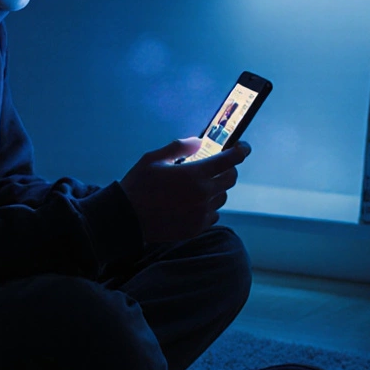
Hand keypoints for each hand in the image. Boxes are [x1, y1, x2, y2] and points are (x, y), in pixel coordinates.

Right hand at [119, 138, 250, 242]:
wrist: (127, 218)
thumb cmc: (138, 185)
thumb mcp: (153, 159)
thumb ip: (178, 147)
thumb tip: (198, 141)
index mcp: (194, 174)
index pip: (229, 160)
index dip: (240, 151)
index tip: (243, 147)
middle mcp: (203, 194)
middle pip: (230, 179)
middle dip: (227, 169)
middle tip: (217, 166)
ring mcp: (201, 213)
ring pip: (222, 197)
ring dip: (216, 189)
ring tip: (199, 187)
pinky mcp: (197, 227)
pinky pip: (213, 215)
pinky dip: (208, 207)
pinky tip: (192, 204)